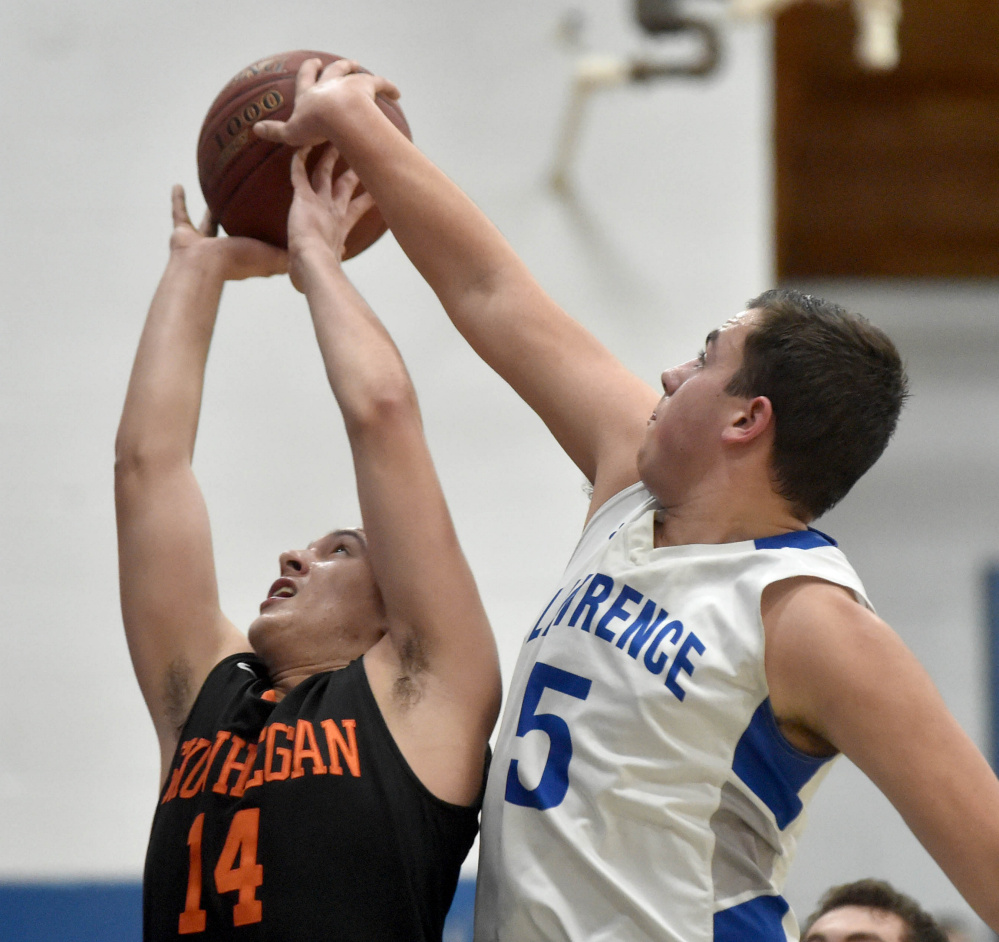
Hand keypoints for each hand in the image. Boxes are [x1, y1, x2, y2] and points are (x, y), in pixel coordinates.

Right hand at [168, 185, 286, 280]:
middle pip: (235, 232)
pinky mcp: (183, 236)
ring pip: (208, 222)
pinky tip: (178, 186)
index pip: (262, 246)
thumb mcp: (271, 255)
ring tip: (215, 192)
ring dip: (210, 209)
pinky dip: (178, 202)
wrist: (203, 265)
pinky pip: (180, 214)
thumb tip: (308, 250)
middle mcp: (224, 250)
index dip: (270, 237)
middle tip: (248, 202)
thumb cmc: (238, 261)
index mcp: (246, 256)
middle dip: (241, 221)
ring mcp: (202, 244)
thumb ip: (287, 253)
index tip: (278, 224)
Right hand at [253, 58, 399, 147]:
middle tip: (337, 62)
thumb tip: (254, 129)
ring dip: (355, 70)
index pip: (306, 79)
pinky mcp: (367, 87)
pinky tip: (397, 92)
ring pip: (354, 73)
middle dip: (333, 66)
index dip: (309, 71)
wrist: (337, 115)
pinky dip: (389, 86)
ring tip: (358, 66)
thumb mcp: (291, 133)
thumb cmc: (314, 126)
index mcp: (309, 95)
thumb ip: (275, 132)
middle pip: (332, 71)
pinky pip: (381, 84)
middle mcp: (328, 85)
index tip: (313, 62)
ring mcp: (348, 84)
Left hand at [286, 144, 375, 290]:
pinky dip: (299, 159)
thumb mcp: (333, 263)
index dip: (366, 197)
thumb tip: (341, 253)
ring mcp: (319, 202)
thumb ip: (337, 255)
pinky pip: (299, 173)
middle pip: (345, 184)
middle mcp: (333, 210)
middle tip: (358, 156)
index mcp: (341, 226)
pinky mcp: (303, 198)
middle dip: (352, 170)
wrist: (314, 264)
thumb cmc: (323, 271)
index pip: (357, 206)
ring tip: (333, 142)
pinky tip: (299, 145)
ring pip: (324, 172)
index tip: (376, 189)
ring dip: (328, 157)